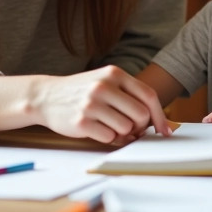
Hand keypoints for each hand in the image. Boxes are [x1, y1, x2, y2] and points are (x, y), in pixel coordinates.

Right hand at [34, 66, 170, 143]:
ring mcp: (91, 103)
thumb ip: (130, 97)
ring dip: (122, 133)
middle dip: (140, 127)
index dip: (160, 116)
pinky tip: (97, 129)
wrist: (46, 96)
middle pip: (141, 115)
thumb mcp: (106, 83)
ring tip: (110, 126)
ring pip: (126, 128)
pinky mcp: (81, 122)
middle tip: (131, 128)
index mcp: (114, 73)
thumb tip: (157, 123)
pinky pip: (109, 137)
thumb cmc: (82, 92)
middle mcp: (103, 86)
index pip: (148, 95)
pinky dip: (107, 138)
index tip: (165, 130)